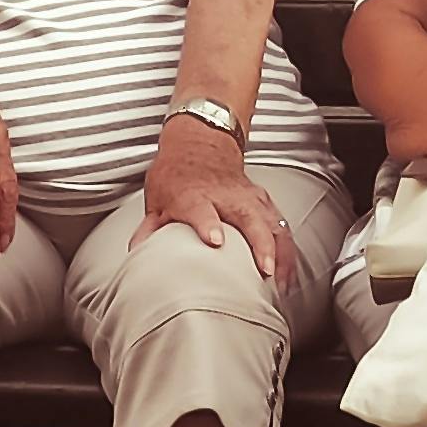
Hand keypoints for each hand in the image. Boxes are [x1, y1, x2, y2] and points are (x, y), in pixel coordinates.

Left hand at [140, 124, 292, 286]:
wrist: (201, 142)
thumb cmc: (178, 174)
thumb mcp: (157, 198)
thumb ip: (150, 229)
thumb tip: (138, 254)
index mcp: (195, 196)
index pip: (202, 210)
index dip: (209, 225)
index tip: (215, 241)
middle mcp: (227, 197)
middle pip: (249, 218)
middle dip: (260, 244)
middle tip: (265, 270)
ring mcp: (249, 199)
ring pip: (271, 225)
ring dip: (280, 254)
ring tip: (281, 284)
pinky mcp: (264, 204)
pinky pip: (280, 228)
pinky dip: (287, 253)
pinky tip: (288, 276)